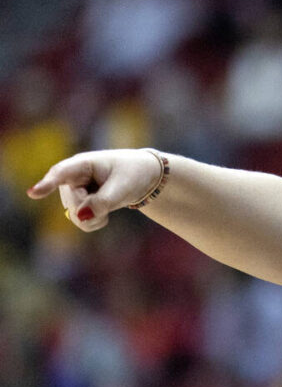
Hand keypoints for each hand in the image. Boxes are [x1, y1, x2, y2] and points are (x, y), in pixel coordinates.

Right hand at [26, 149, 162, 230]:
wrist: (143, 176)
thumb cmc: (133, 174)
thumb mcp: (123, 187)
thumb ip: (103, 202)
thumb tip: (80, 217)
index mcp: (83, 164)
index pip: (61, 174)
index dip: (47, 184)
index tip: (33, 193)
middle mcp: (71, 178)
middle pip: (72, 203)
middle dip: (93, 206)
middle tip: (113, 193)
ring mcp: (71, 193)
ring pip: (75, 216)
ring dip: (95, 216)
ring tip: (110, 201)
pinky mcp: (76, 205)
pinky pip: (80, 222)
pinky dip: (95, 222)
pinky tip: (105, 212)